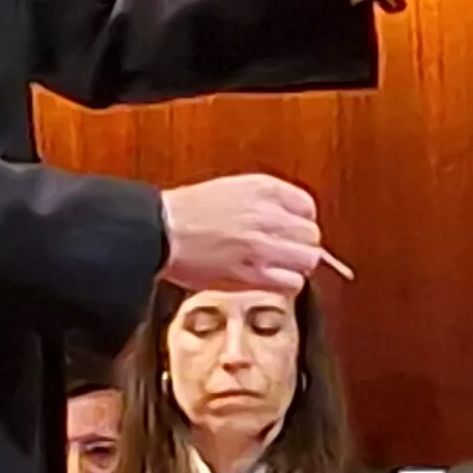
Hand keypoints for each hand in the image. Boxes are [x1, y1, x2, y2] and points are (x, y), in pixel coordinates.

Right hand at [160, 174, 332, 294]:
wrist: (161, 230)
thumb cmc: (186, 213)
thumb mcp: (231, 190)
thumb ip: (262, 202)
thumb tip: (286, 221)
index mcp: (263, 189)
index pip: (307, 207)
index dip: (300, 222)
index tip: (290, 231)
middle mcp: (267, 215)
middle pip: (311, 235)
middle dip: (300, 245)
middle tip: (283, 252)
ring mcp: (262, 245)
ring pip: (307, 259)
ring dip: (296, 266)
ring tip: (278, 267)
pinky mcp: (253, 273)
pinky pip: (292, 282)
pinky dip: (287, 283)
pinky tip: (271, 279)